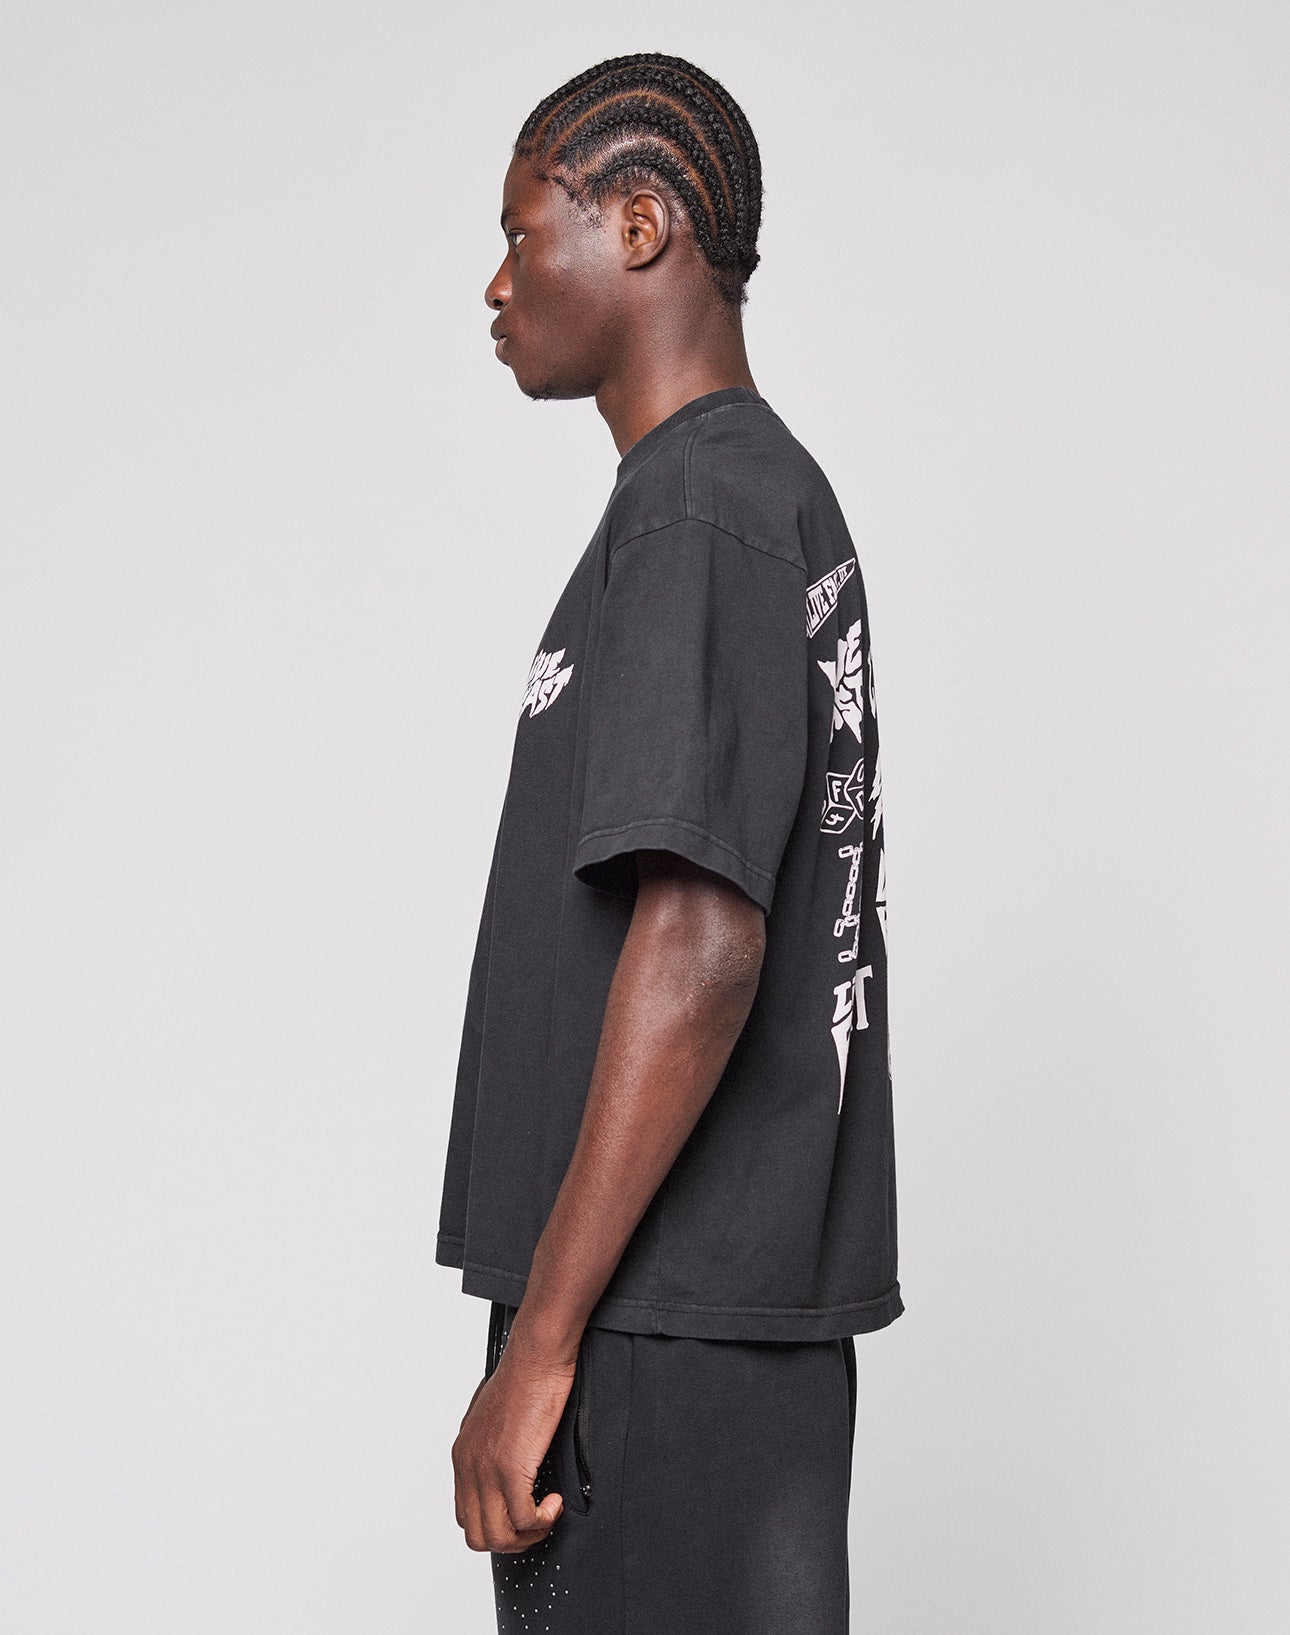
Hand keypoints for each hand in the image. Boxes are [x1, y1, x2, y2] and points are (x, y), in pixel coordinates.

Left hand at [451, 1341, 575, 1552]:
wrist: (536, 1356)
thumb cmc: (524, 1377)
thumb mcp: (493, 1415)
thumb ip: (490, 1442)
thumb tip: (505, 1459)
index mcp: (462, 1454)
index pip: (466, 1514)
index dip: (495, 1524)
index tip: (520, 1514)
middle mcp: (468, 1465)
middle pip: (477, 1535)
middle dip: (510, 1539)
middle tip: (536, 1523)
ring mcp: (487, 1468)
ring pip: (497, 1536)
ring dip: (527, 1536)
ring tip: (547, 1514)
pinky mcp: (511, 1467)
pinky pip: (523, 1518)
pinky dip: (542, 1519)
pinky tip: (555, 1501)